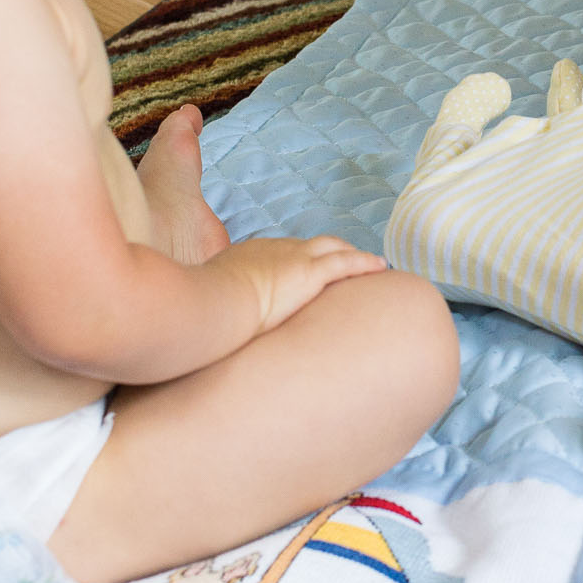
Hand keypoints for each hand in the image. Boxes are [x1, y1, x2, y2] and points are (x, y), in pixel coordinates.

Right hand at [215, 235, 387, 333]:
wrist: (205, 307)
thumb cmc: (200, 317)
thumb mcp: (204, 310)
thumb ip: (214, 316)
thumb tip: (207, 337)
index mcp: (246, 258)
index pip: (278, 255)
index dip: (295, 261)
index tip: (303, 272)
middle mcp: (271, 251)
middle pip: (308, 245)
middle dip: (327, 253)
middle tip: (343, 264)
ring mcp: (291, 258)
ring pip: (331, 248)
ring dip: (350, 256)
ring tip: (368, 265)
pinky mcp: (309, 272)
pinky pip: (346, 262)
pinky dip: (364, 263)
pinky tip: (382, 267)